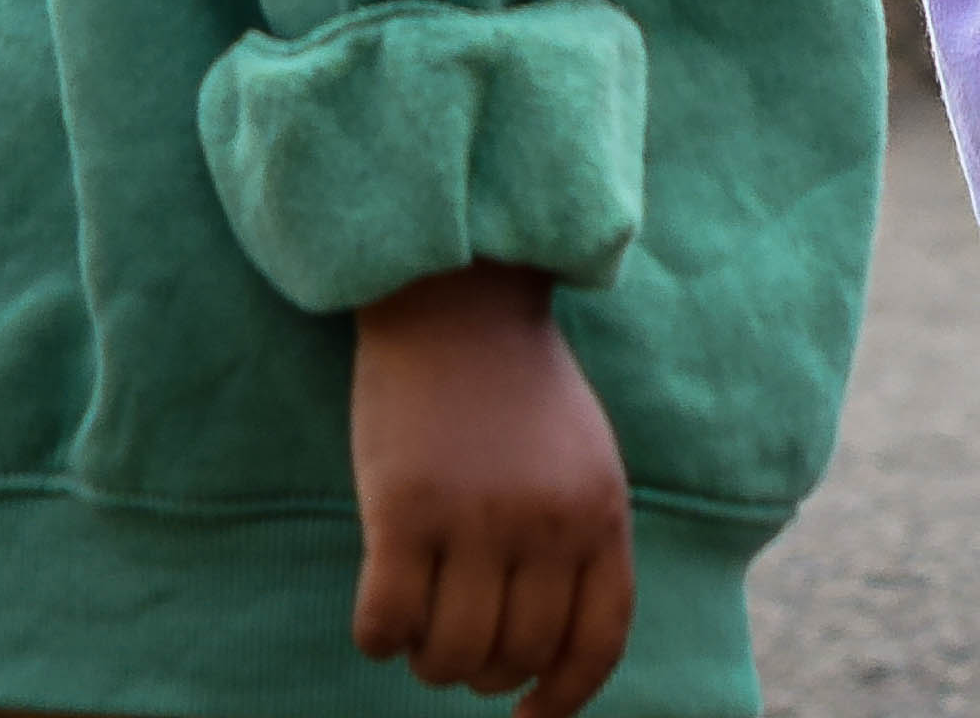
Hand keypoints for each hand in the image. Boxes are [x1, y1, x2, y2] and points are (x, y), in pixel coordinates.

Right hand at [349, 263, 634, 716]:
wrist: (460, 302)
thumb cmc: (517, 390)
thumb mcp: (584, 461)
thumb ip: (581, 540)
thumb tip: (552, 649)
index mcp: (602, 514)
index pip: (598, 641)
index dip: (565, 697)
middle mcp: (547, 524)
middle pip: (515, 656)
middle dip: (480, 672)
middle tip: (454, 644)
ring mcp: (476, 519)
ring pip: (451, 655)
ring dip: (428, 662)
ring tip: (419, 631)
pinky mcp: (403, 511)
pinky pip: (386, 623)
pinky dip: (378, 639)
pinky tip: (379, 619)